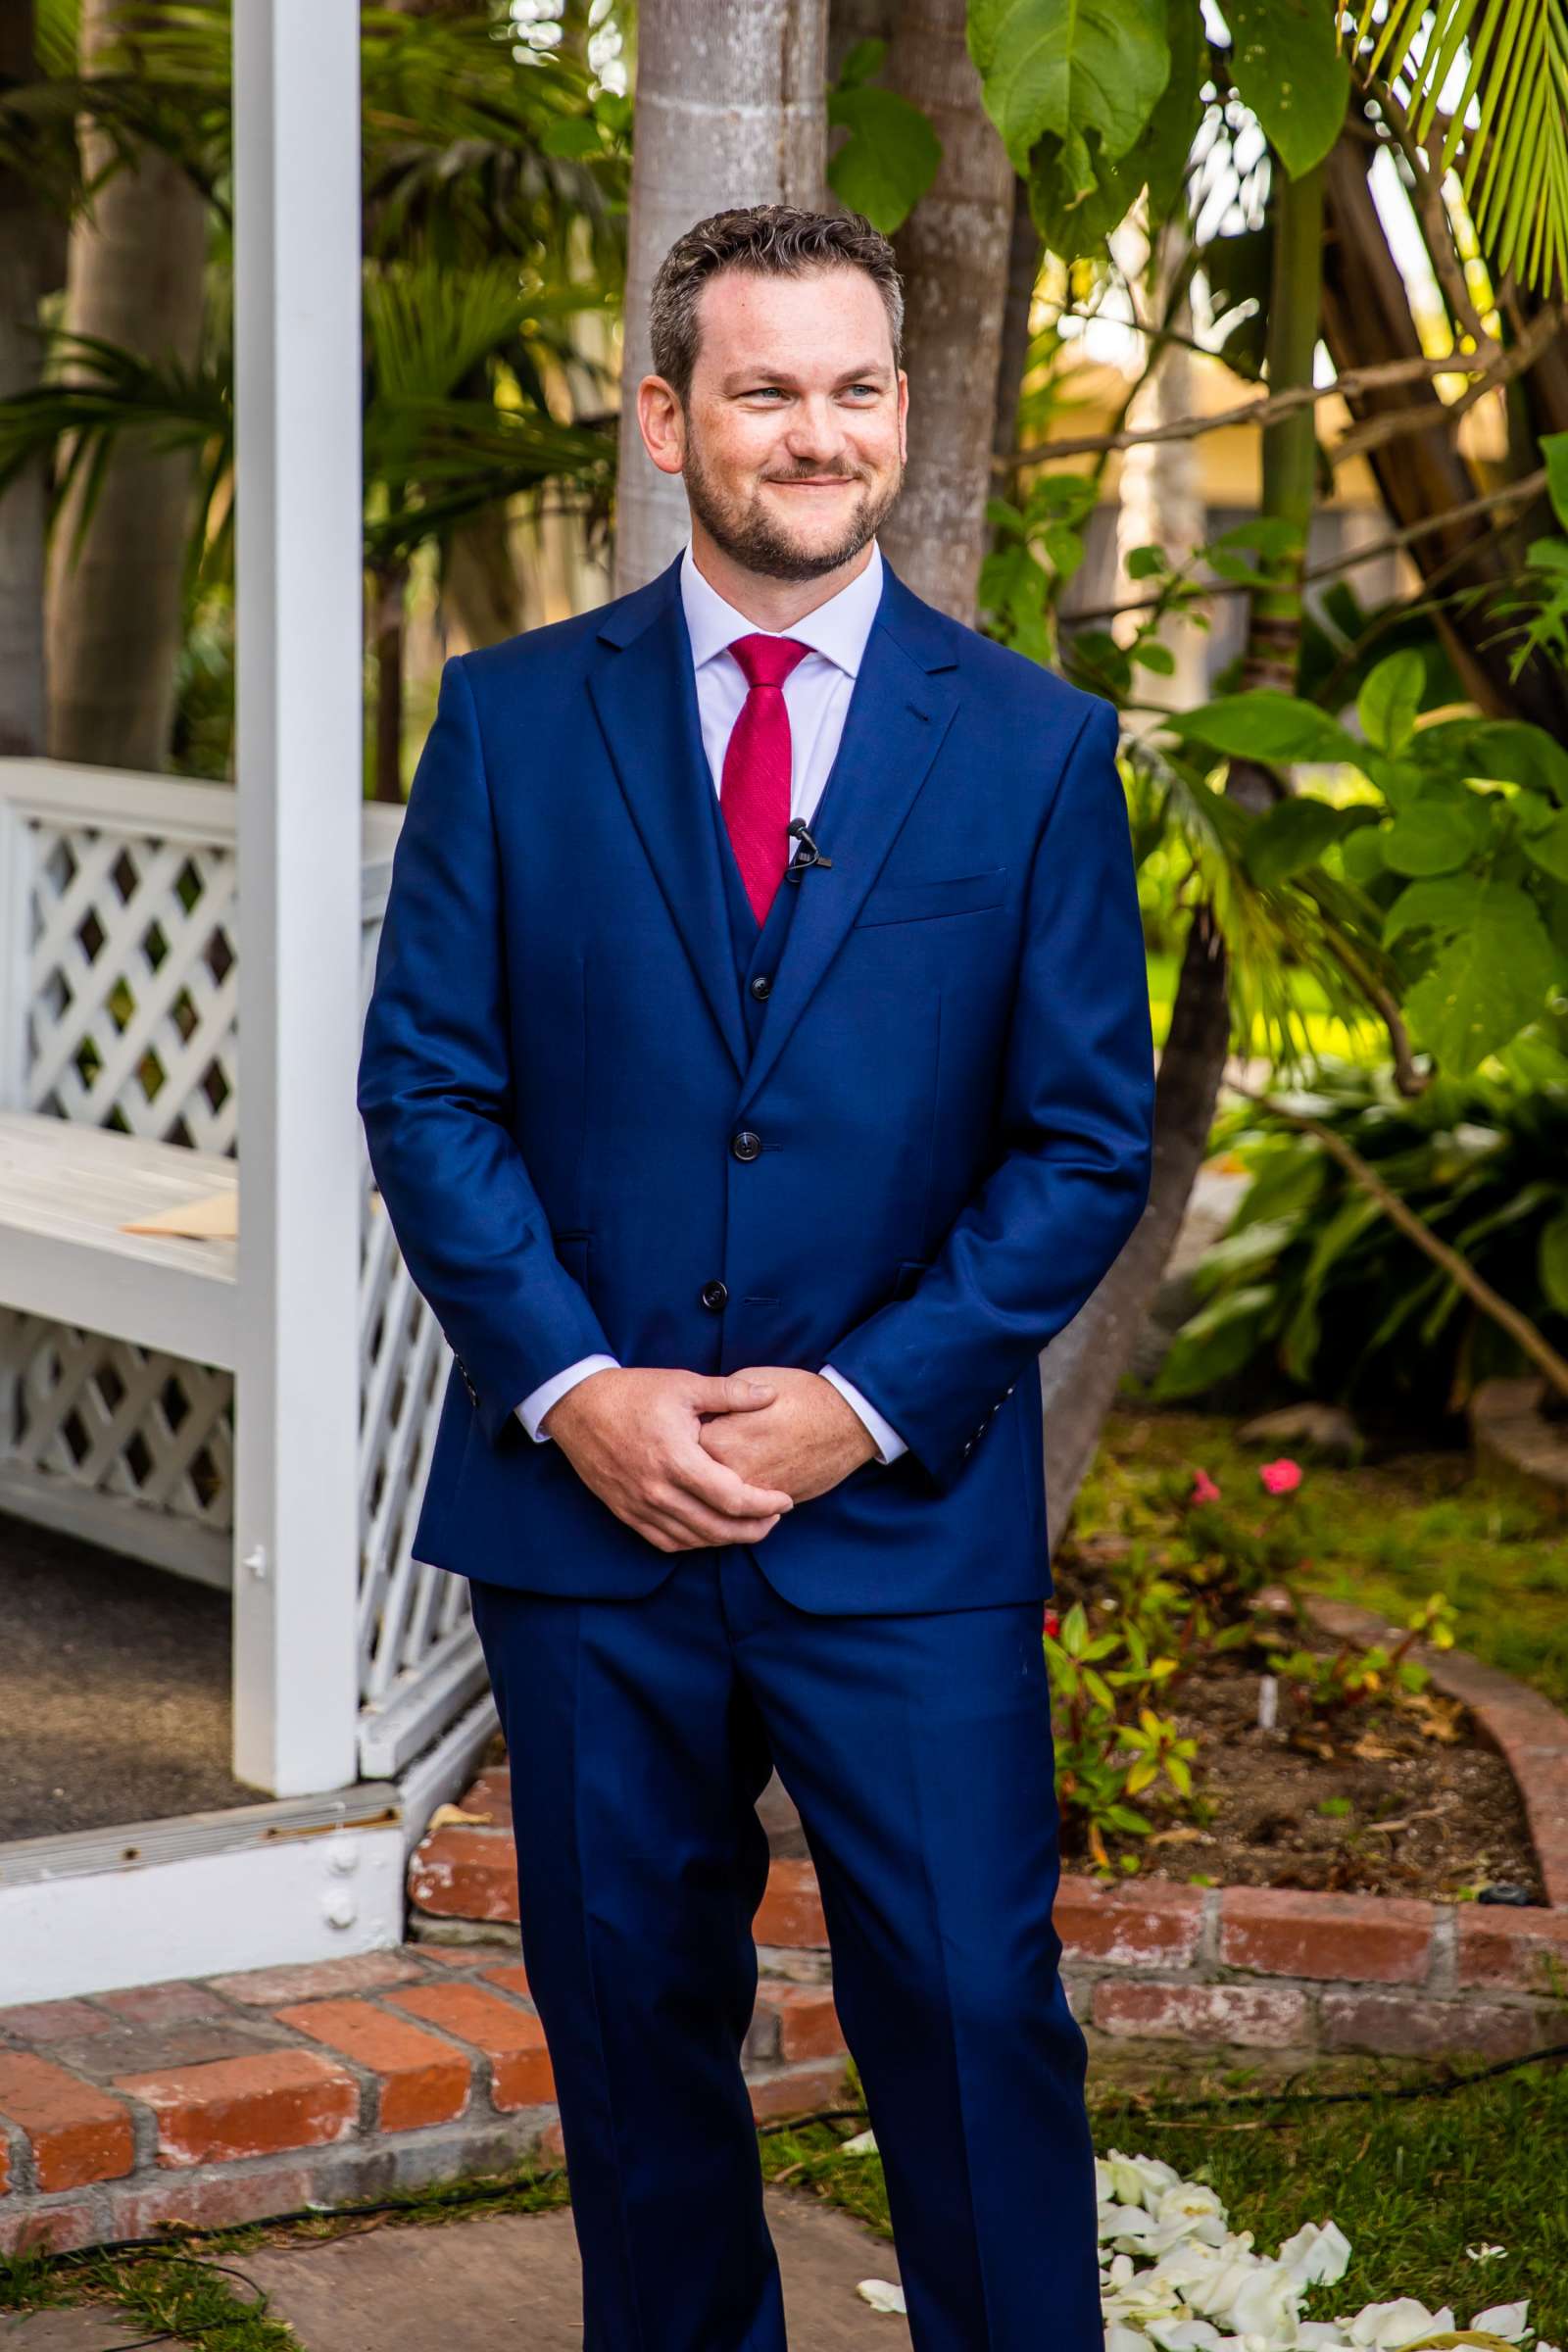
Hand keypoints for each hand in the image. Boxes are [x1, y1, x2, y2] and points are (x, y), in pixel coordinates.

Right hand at [541, 1367, 796, 1551]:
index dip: (764, 1505)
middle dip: (752, 1529)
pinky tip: (711, 1531)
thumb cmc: (634, 1392)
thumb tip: (771, 1395)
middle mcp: (656, 1490)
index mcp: (676, 1458)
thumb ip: (730, 1393)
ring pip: (692, 1539)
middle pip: (716, 1528)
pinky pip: (666, 1541)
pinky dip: (694, 1542)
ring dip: (725, 1538)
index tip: (785, 1501)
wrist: (577, 1405)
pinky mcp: (625, 1512)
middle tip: (775, 1519)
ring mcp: (638, 1505)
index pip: (731, 1498)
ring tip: (750, 1526)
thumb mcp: (684, 1385)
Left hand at [695, 1366, 877, 1503]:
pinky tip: (738, 1485)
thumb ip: (718, 1401)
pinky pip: (744, 1510)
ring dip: (712, 1492)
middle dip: (693, 1468)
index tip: (685, 1430)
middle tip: (701, 1452)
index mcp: (717, 1441)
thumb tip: (699, 1413)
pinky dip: (734, 1504)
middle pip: (693, 1480)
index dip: (681, 1437)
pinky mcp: (772, 1505)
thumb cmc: (800, 1395)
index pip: (679, 1448)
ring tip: (717, 1471)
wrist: (847, 1420)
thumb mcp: (750, 1383)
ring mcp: (752, 1494)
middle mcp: (730, 1474)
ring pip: (716, 1502)